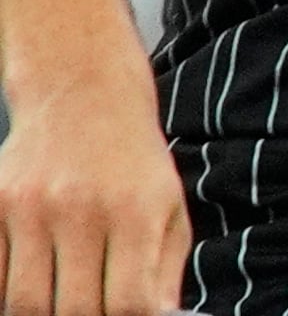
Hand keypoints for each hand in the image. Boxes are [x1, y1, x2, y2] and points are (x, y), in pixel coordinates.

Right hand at [0, 73, 189, 315]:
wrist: (84, 95)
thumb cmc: (134, 163)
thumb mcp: (169, 207)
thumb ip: (164, 268)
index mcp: (136, 212)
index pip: (127, 302)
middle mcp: (82, 210)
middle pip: (72, 310)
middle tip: (89, 311)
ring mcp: (32, 208)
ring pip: (25, 302)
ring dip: (43, 312)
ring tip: (60, 299)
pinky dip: (8, 291)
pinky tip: (31, 281)